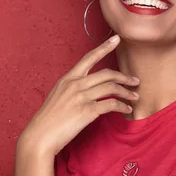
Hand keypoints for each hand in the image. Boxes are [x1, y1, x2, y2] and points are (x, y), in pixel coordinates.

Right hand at [17, 35, 138, 156]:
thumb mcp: (57, 96)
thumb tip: (86, 90)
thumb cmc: (48, 119)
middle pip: (107, 74)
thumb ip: (72, 89)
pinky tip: (127, 109)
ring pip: (112, 88)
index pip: (89, 58)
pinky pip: (111, 104)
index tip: (116, 39)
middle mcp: (75, 84)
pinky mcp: (87, 111)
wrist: (40, 136)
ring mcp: (81, 97)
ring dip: (127, 92)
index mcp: (68, 79)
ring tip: (135, 96)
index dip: (104, 47)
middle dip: (124, 77)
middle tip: (135, 81)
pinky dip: (122, 106)